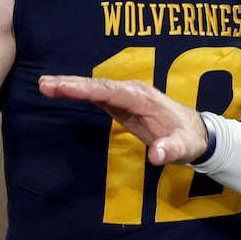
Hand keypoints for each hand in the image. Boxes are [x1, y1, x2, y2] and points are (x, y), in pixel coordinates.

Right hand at [39, 75, 207, 165]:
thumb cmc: (188, 139)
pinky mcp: (122, 103)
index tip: (64, 87)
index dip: (87, 88)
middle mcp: (132, 92)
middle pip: (98, 86)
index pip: (111, 91)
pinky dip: (78, 92)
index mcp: (143, 98)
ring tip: (44, 86)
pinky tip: (60, 91)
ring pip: (95, 88)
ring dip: (71, 86)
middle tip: (44, 84)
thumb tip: (157, 156)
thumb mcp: (184, 148)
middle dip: (72, 84)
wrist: (196, 132)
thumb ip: (171, 150)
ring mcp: (126, 96)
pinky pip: (97, 95)